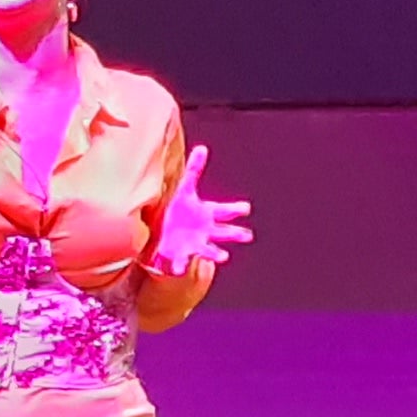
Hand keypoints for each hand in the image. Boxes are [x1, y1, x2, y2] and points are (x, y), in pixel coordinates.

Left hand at [152, 146, 251, 280]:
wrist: (169, 236)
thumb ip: (194, 170)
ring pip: (208, 250)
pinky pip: (182, 262)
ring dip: (216, 253)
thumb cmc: (181, 212)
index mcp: (208, 214)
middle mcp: (206, 231)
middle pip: (224, 232)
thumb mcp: (185, 189)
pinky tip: (178, 269)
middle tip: (247, 235)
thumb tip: (201, 147)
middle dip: (235, 233)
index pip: (224, 211)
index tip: (246, 208)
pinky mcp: (181, 256)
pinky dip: (181, 266)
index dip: (235, 209)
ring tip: (223, 256)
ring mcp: (196, 245)